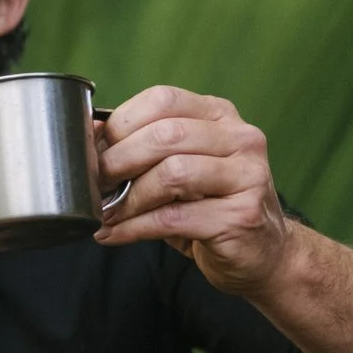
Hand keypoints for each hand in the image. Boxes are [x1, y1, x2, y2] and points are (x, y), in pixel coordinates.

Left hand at [96, 85, 292, 296]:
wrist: (263, 252)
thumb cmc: (209, 206)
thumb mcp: (177, 167)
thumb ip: (142, 148)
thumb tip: (90, 131)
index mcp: (219, 115)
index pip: (163, 100)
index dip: (120, 125)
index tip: (93, 152)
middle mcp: (240, 138)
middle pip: (165, 135)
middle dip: (117, 161)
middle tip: (94, 185)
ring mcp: (247, 176)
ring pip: (172, 174)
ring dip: (127, 198)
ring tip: (104, 213)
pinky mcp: (241, 216)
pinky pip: (173, 218)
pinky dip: (133, 228)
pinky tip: (113, 234)